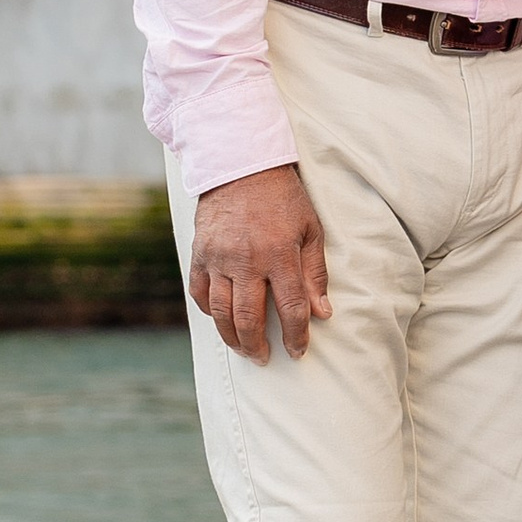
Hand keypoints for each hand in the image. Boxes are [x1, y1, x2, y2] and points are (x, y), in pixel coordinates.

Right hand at [188, 163, 329, 362]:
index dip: (296, 337)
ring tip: (243, 349)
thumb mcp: (310, 228)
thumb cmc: (282, 196)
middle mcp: (246, 261)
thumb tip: (322, 312)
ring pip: (221, 312)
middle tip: (265, 358)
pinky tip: (220, 320)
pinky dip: (208, 311)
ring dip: (232, 337)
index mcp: (279, 255)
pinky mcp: (200, 253)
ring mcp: (218, 258)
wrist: (240, 163)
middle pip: (249, 319)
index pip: (290, 309)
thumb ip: (315, 272)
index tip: (298, 352)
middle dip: (258, 346)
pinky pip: (199, 292)